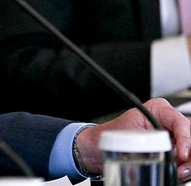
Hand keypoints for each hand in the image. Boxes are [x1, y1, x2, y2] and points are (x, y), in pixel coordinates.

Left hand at [74, 98, 190, 178]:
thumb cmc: (111, 135)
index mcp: (158, 109)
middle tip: (181, 167)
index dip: (185, 139)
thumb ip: (148, 139)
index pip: (180, 122)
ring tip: (179, 171)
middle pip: (190, 135)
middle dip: (189, 153)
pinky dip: (184, 166)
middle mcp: (168, 121)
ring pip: (190, 148)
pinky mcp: (173, 149)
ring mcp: (173, 135)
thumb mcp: (129, 134)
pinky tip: (177, 171)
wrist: (100, 146)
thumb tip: (165, 147)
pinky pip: (185, 157)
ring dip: (188, 162)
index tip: (181, 153)